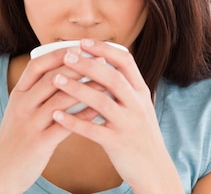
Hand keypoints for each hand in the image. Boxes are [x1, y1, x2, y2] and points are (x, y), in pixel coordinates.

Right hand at [0, 49, 101, 193]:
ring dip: (87, 88)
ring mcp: (29, 124)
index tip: (81, 47)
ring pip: (61, 99)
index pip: (37, 65)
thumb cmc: (18, 137)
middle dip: (79, 66)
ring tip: (107, 81)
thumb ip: (37, 91)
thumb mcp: (20, 110)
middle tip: (101, 60)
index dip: (59, 54)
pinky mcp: (39, 143)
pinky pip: (66, 125)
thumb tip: (64, 69)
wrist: (1, 172)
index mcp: (17, 94)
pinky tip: (100, 109)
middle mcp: (21, 105)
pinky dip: (84, 115)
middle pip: (52, 78)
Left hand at [51, 39, 182, 192]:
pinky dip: (73, 121)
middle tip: (67, 56)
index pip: (126, 62)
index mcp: (141, 92)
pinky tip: (56, 114)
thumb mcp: (139, 106)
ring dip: (77, 89)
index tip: (84, 42)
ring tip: (56, 80)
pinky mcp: (118, 143)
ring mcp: (128, 124)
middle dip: (88, 64)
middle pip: (113, 78)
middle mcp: (137, 105)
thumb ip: (124, 87)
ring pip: (102, 101)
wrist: (154, 168)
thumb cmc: (140, 134)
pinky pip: (93, 130)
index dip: (105, 49)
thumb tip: (102, 63)